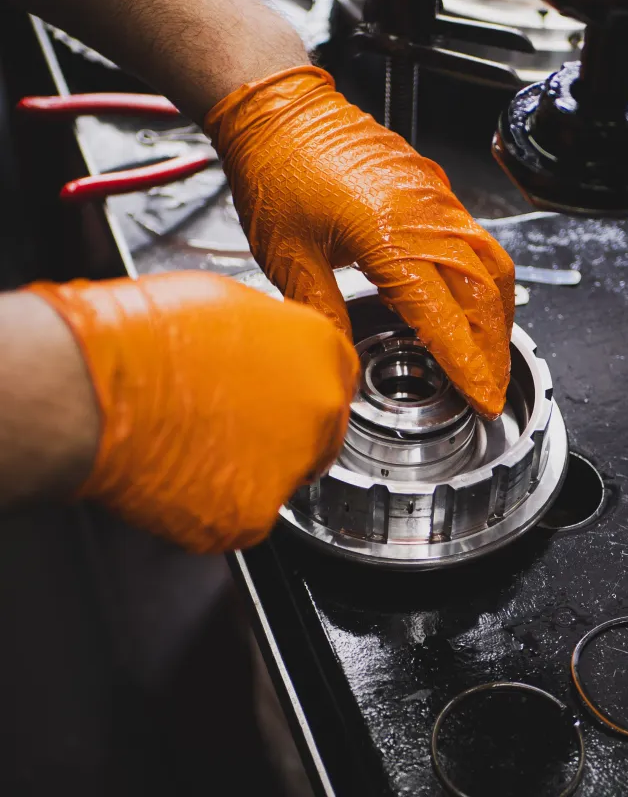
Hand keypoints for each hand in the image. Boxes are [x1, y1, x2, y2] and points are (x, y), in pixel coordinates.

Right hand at [26, 272, 358, 552]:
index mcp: (322, 350)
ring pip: (282, 476)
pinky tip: (185, 472)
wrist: (95, 385)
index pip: (337, 378)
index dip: (304, 389)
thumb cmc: (145, 336)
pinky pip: (245, 513)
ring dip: (250, 467)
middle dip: (284, 431)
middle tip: (235, 423)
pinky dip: (217, 501)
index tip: (286, 397)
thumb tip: (268, 351)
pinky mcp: (254, 515)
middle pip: (319, 432)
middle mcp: (321, 409)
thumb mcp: (229, 306)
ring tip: (199, 442)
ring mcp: (292, 465)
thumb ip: (270, 337)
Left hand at [205, 66, 515, 418]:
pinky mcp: (433, 188)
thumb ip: (324, 314)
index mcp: (390, 235)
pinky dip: (484, 278)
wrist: (279, 107)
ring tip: (494, 352)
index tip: (485, 398)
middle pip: (484, 294)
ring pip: (491, 264)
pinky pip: (475, 238)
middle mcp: (425, 215)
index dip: (469, 364)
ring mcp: (435, 198)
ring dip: (498, 314)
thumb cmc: (277, 170)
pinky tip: (474, 300)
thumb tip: (340, 361)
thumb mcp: (289, 257)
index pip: (446, 317)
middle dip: (495, 348)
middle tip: (496, 386)